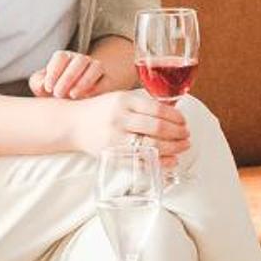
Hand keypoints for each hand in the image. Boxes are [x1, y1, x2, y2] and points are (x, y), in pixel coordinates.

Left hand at [29, 49, 107, 99]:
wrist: (71, 102)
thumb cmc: (54, 91)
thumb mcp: (41, 87)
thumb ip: (38, 82)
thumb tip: (43, 84)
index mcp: (64, 57)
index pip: (61, 57)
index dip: (54, 71)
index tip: (48, 88)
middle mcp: (81, 59)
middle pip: (78, 61)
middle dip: (67, 77)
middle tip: (58, 94)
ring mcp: (95, 68)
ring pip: (95, 67)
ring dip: (84, 80)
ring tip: (73, 95)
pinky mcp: (106, 80)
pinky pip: (106, 80)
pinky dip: (98, 87)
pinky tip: (87, 97)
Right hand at [73, 89, 190, 167]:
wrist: (73, 124)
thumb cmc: (101, 110)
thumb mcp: (120, 98)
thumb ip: (143, 104)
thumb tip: (173, 113)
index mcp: (124, 101)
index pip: (158, 109)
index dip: (176, 117)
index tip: (184, 121)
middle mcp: (120, 118)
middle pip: (158, 127)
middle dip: (178, 133)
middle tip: (187, 135)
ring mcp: (116, 138)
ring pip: (152, 144)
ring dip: (173, 147)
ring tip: (183, 146)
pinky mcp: (113, 154)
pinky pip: (141, 160)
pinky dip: (160, 162)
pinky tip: (172, 160)